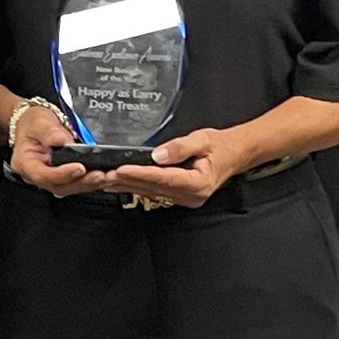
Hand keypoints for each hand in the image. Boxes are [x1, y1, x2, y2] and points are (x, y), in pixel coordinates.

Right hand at [10, 105, 106, 196]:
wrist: (33, 124)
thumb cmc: (32, 124)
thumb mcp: (38, 122)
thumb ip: (49, 132)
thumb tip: (62, 140)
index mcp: (25, 163)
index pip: (43, 175)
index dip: (62, 174)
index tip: (78, 168)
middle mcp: (37, 175)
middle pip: (59, 186)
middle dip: (81, 182)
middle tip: (99, 175)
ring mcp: (51, 178)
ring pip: (70, 188)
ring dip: (89, 184)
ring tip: (106, 177)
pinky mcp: (63, 177)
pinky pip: (76, 183)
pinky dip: (91, 181)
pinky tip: (104, 176)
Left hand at [100, 128, 245, 207]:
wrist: (234, 155)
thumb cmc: (220, 147)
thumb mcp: (203, 139)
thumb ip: (180, 147)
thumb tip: (158, 154)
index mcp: (198, 183)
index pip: (162, 178)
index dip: (140, 174)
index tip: (121, 169)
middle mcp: (190, 196)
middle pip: (153, 188)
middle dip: (127, 181)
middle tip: (105, 174)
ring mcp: (184, 199)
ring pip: (150, 192)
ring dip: (127, 186)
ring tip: (106, 179)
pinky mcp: (178, 196)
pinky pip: (154, 192)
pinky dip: (136, 186)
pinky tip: (121, 183)